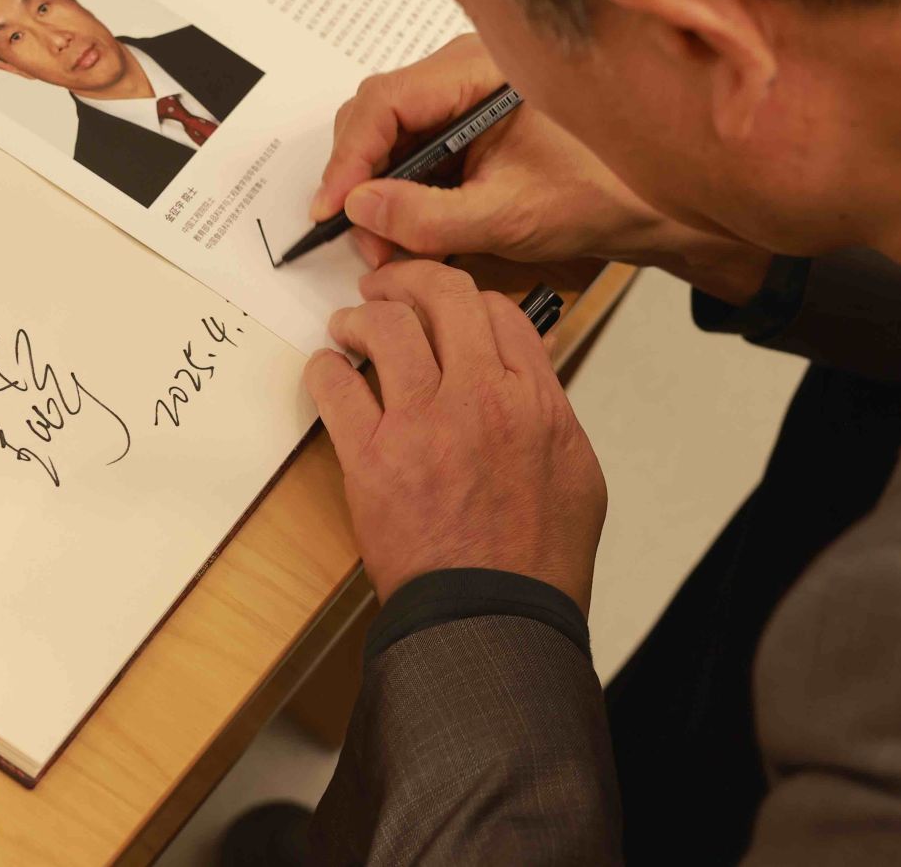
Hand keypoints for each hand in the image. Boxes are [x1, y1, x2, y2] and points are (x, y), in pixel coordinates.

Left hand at [304, 260, 606, 608]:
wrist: (493, 620)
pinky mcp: (372, 457)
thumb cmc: (536, 561)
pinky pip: (336, 385)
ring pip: (385, 326)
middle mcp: (482, 396)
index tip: (444, 306)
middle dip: (408, 279)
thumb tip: (531, 379)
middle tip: (384, 287)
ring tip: (347, 326)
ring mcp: (424, 423)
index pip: (499, 310)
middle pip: (442, 296)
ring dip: (360, 316)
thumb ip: (551, 413)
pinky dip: (324, 368)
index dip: (466, 297)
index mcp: (536, 399)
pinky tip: (325, 371)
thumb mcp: (576, 473)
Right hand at [314, 35, 773, 301]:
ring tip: (389, 246)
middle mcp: (466, 69)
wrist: (660, 205)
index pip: (383, 102)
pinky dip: (405, 193)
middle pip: (378, 114)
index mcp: (479, 69)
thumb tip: (360, 208)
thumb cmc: (605, 194)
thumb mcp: (512, 215)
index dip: (347, 159)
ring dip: (380, 192)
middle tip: (364, 241)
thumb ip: (431, 217)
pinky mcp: (469, 124)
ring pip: (392, 135)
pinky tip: (411, 231)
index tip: (330, 210)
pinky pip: (416, 150)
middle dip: (361, 181)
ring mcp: (465, 94)